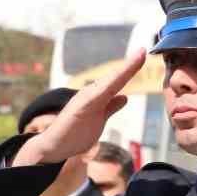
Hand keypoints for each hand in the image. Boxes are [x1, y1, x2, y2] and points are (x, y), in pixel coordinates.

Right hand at [13, 48, 144, 167]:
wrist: (53, 146)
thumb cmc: (73, 134)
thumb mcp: (99, 120)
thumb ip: (110, 107)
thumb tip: (124, 97)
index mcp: (97, 96)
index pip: (117, 81)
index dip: (130, 69)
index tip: (142, 55)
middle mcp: (91, 93)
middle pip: (115, 77)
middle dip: (130, 64)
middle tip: (143, 50)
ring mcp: (85, 99)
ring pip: (109, 82)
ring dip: (123, 70)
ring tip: (138, 57)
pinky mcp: (81, 107)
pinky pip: (99, 94)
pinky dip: (111, 84)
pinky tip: (120, 76)